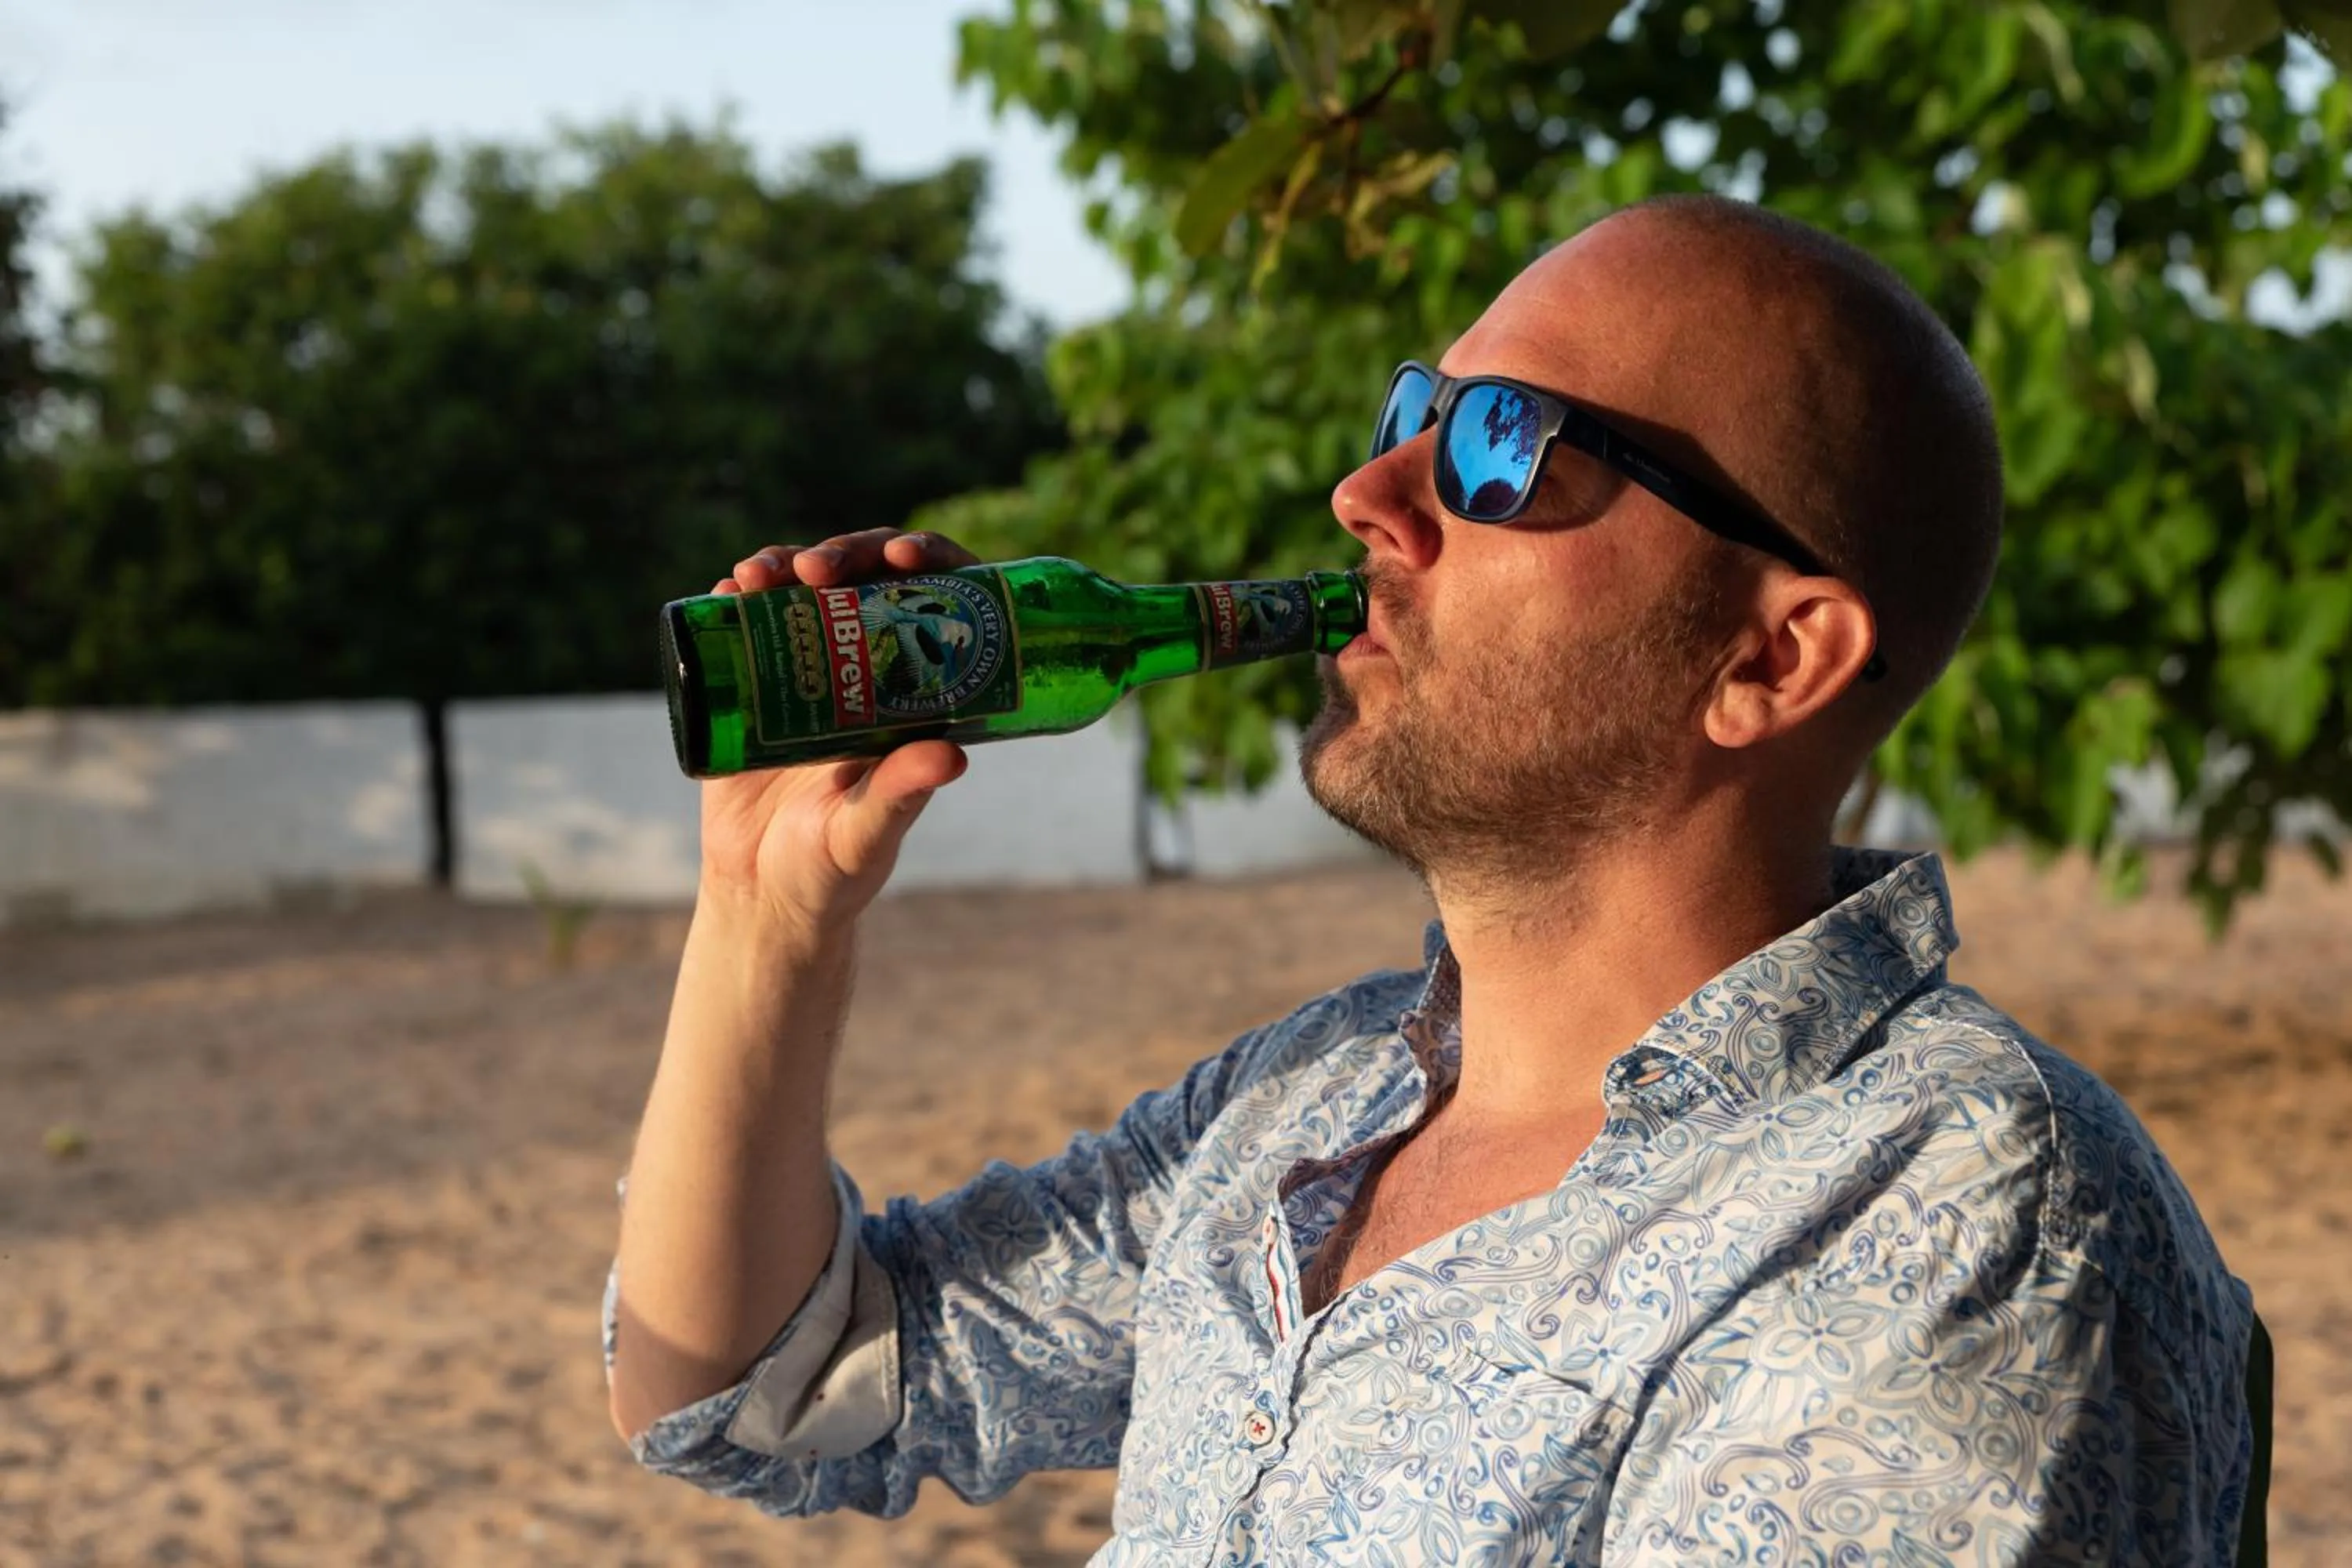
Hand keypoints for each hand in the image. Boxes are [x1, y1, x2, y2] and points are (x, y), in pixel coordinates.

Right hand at [698, 527, 985, 935]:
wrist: (762, 894)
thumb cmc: (833, 870)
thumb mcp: (867, 832)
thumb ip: (902, 795)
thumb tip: (954, 756)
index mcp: (914, 697)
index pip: (935, 604)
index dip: (928, 564)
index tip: (906, 556)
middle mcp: (866, 673)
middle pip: (866, 582)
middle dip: (844, 555)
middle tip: (819, 568)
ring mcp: (808, 672)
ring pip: (805, 593)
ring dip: (784, 565)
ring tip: (760, 576)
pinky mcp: (752, 684)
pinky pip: (747, 624)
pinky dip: (737, 598)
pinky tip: (729, 589)